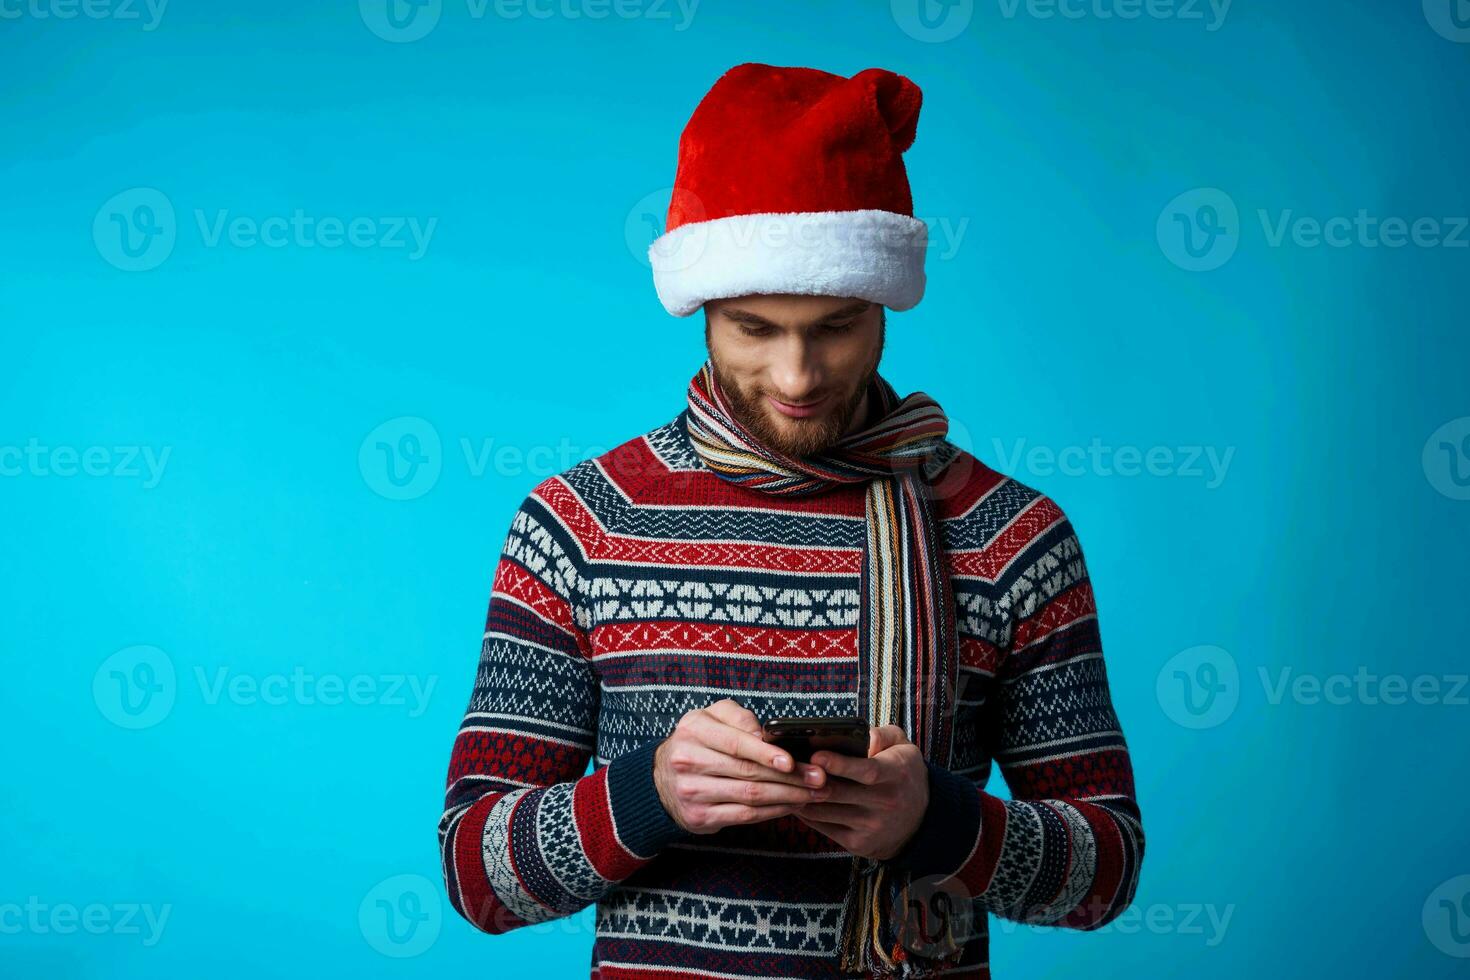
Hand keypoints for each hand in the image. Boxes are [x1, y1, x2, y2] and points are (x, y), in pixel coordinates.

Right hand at [653, 698, 832, 834]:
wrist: (660, 779)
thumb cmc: (698, 742)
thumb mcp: (711, 717)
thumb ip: (738, 717)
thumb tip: (765, 736)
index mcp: (694, 730)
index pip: (736, 743)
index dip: (767, 753)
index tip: (793, 760)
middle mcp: (689, 761)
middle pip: (748, 772)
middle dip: (790, 777)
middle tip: (819, 779)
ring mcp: (693, 792)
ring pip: (750, 796)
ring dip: (788, 796)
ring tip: (814, 793)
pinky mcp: (699, 817)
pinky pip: (744, 816)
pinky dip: (772, 812)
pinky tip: (791, 806)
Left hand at [793, 724, 927, 861]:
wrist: (922, 821)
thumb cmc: (904, 774)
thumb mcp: (904, 747)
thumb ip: (883, 735)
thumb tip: (862, 736)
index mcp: (896, 775)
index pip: (866, 771)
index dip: (839, 764)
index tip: (816, 754)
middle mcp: (885, 803)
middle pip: (839, 793)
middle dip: (809, 779)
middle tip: (788, 766)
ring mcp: (870, 827)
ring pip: (825, 811)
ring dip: (801, 796)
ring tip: (785, 780)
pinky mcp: (858, 844)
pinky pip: (823, 827)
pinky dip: (806, 813)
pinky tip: (796, 798)